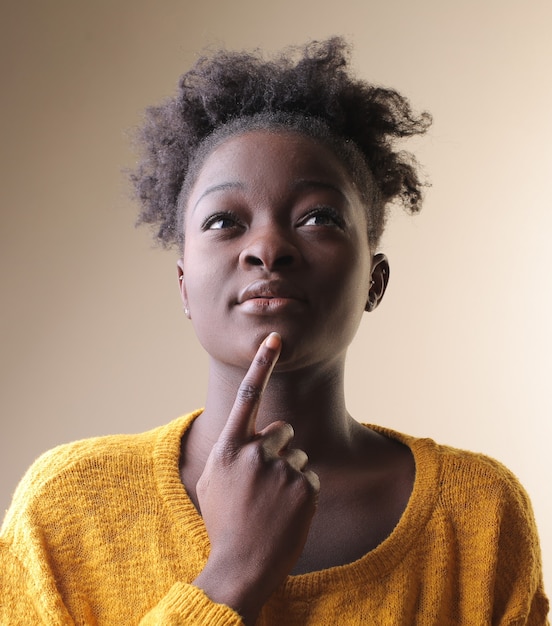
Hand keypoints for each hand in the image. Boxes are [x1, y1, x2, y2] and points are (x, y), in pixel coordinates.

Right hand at [193, 332, 319, 623]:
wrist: (241, 565)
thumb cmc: (224, 520)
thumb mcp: (213, 481)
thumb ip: (231, 450)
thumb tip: (255, 433)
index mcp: (230, 448)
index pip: (247, 396)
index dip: (262, 364)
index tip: (276, 337)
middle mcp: (255, 452)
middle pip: (283, 431)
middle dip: (278, 450)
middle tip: (264, 485)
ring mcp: (282, 470)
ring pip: (297, 456)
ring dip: (289, 475)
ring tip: (273, 504)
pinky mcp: (305, 488)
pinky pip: (310, 478)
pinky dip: (302, 493)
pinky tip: (287, 513)